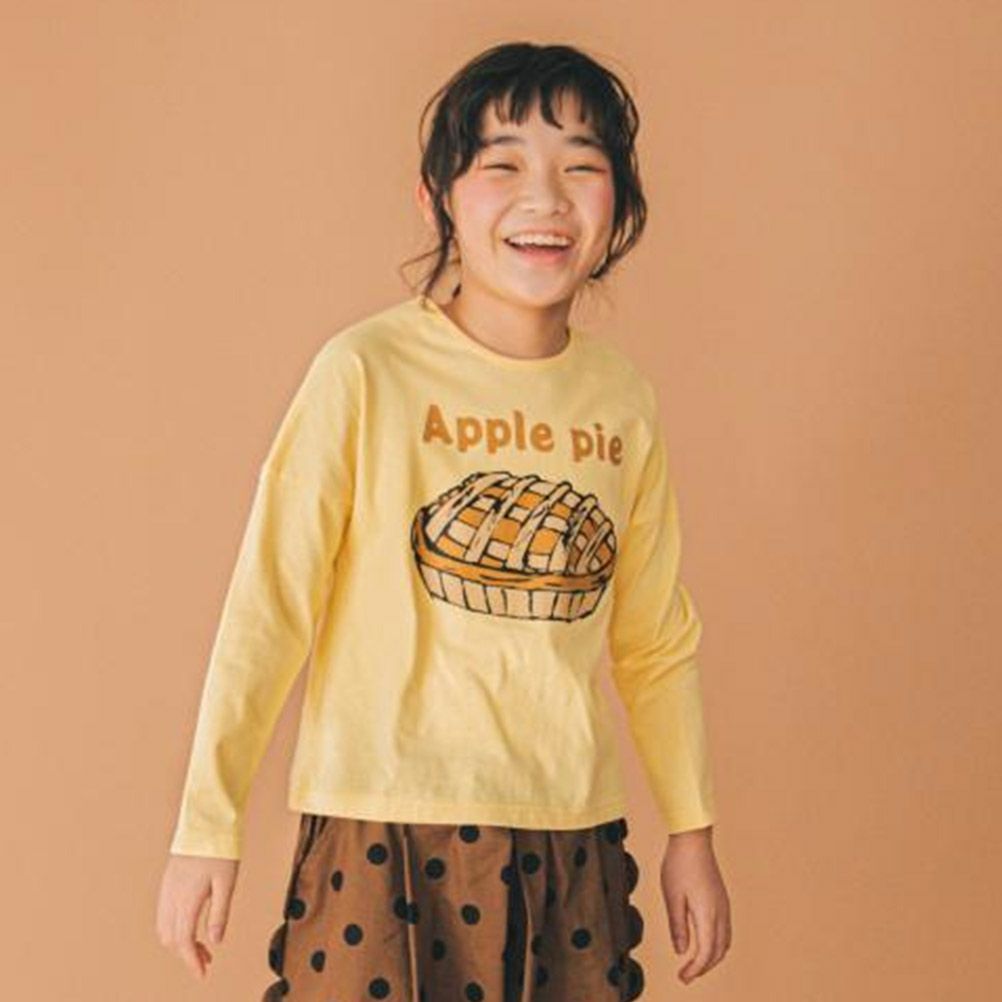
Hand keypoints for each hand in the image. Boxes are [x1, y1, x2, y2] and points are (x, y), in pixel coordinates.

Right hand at [156, 853, 239, 979]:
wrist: (206, 821)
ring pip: (164, 928)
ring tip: (201, 945)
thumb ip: (220, 913)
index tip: (202, 973)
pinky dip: (173, 928)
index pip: (184, 941)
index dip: (192, 961)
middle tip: (207, 960)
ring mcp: (167, 889)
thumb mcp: (227, 882)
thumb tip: (215, 941)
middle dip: (187, 954)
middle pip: (172, 938)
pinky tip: (189, 925)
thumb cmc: (220, 848)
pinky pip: (163, 913)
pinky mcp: (168, 881)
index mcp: (187, 899)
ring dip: (179, 942)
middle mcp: (172, 897)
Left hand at [660, 826, 730, 983]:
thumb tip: (682, 950)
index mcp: (708, 914)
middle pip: (718, 951)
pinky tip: (704, 942)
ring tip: (695, 962)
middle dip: (704, 967)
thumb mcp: (672, 897)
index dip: (695, 969)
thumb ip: (678, 926)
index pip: (706, 953)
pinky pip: (725, 930)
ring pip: (724, 942)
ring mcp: (724, 905)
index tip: (683, 977)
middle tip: (687, 974)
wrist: (693, 839)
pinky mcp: (722, 899)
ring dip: (712, 956)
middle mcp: (721, 912)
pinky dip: (716, 943)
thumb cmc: (680, 864)